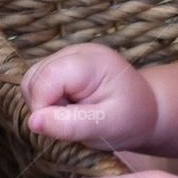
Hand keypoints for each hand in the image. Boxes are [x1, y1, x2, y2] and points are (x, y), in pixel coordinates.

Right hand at [22, 42, 157, 148]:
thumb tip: (32, 122)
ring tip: (74, 114)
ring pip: (31, 81)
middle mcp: (76, 51)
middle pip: (33, 78)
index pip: (46, 79)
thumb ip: (71, 124)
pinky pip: (37, 84)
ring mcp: (67, 56)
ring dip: (45, 105)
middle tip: (75, 120)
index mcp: (92, 62)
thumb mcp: (107, 126)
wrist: (146, 109)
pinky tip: (70, 108)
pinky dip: (47, 101)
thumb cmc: (131, 119)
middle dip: (44, 107)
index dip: (44, 108)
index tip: (64, 126)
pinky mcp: (61, 65)